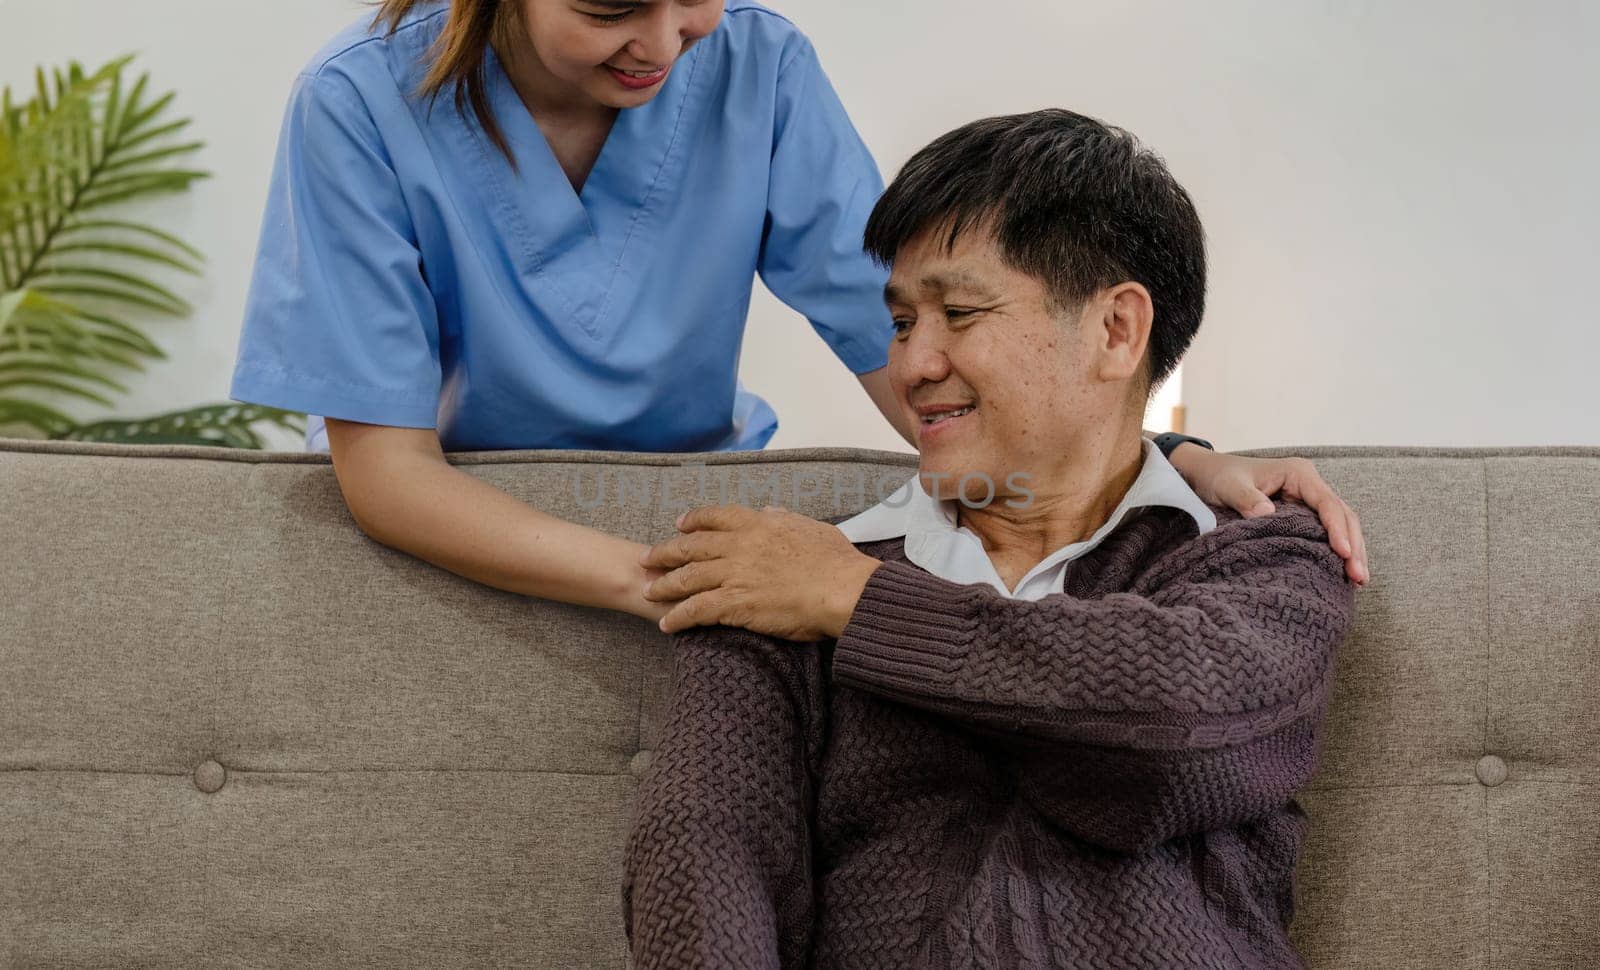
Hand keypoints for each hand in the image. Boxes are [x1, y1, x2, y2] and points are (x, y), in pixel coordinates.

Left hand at [639, 505, 881, 639]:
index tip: (679, 525)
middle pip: (691, 547)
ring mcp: (734, 574)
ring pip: (687, 578)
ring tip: (648, 591)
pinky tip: (666, 625)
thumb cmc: (835, 561)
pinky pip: (696, 610)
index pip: (715, 517)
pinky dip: (678, 617)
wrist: (841, 589)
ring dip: (664, 585)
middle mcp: (739, 546)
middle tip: (647, 558)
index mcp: (758, 524)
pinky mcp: (734, 604)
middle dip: (664, 552)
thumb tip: (769, 512)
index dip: (693, 521)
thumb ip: (784, 519)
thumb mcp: (810, 528)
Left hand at [1169, 445, 1369, 585]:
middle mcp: (1310, 486)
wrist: (1208, 474)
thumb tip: (1267, 514)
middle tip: (1359, 577)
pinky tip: (1343, 574)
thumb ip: (1246, 498)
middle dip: (1354, 546)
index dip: (1338, 529)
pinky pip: (1326, 533)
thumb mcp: (1229, 486)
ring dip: (1352, 552)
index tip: (1344, 554)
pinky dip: (1337, 552)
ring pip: (1341, 526)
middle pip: (1343, 516)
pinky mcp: (1303, 515)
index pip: (1327, 503)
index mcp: (1299, 474)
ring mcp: (1308, 500)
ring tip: (1359, 582)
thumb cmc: (1220, 477)